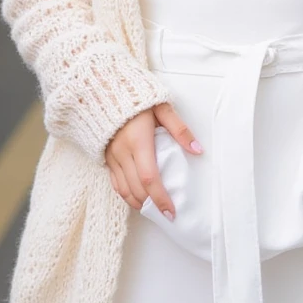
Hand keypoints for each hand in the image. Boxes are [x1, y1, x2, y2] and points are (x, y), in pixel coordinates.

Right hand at [105, 102, 202, 218]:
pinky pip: (114, 183)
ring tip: (153, 208)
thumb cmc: (138, 98)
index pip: (150, 178)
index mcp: (139, 140)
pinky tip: (137, 198)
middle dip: (151, 204)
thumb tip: (197, 150)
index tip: (171, 212)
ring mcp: (112, 156)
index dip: (160, 198)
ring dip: (139, 202)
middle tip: (166, 213)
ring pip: (124, 189)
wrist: (105, 89)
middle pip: (137, 187)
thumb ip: (179, 129)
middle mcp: (123, 151)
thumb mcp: (162, 107)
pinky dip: (126, 194)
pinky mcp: (105, 157)